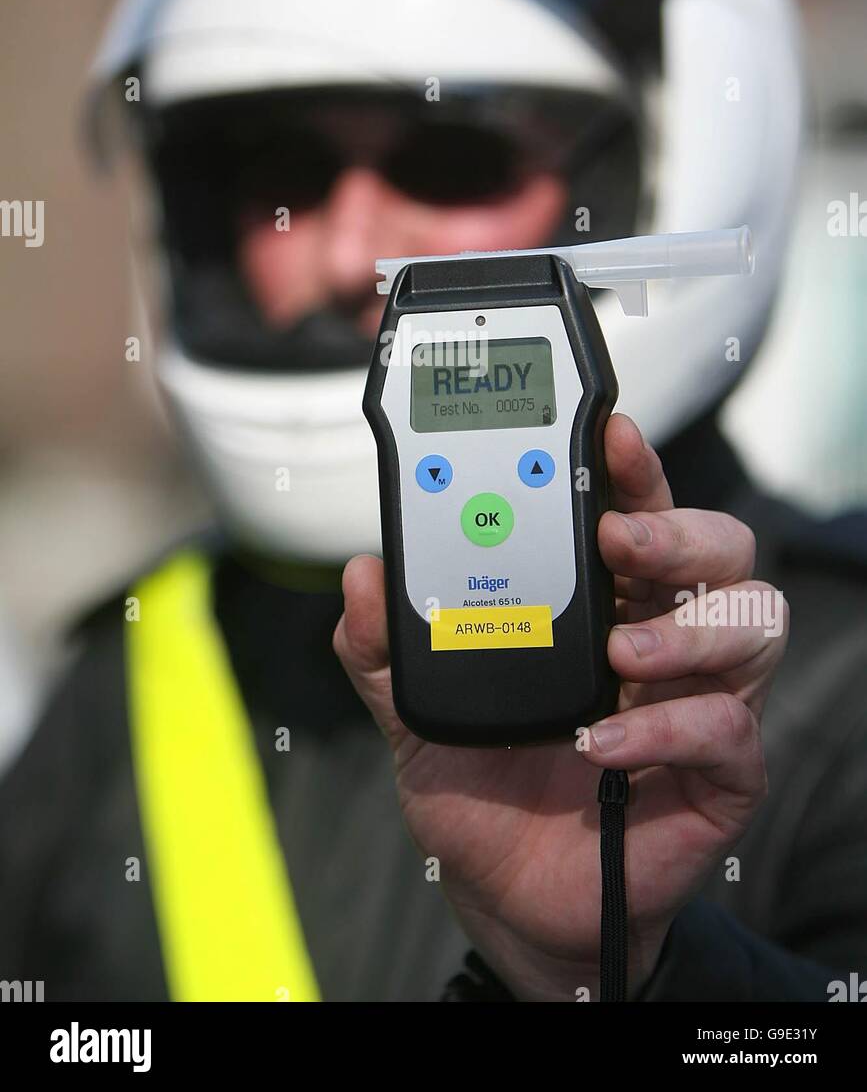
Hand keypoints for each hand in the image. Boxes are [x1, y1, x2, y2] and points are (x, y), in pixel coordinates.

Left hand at [334, 414, 786, 999]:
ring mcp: (697, 699)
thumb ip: (381, 645)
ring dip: (690, 623)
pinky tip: (606, 743)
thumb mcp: (412, 710)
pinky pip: (732, 730)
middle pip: (717, 546)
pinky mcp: (717, 773)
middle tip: (617, 539)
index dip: (632, 466)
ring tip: (622, 648)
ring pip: (752, 619)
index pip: (634, 510)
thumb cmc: (478, 785)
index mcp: (600, 597)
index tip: (605, 433)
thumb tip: (361, 575)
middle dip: (676, 528)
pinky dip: (673, 725)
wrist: (504, 896)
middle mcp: (661, 632)